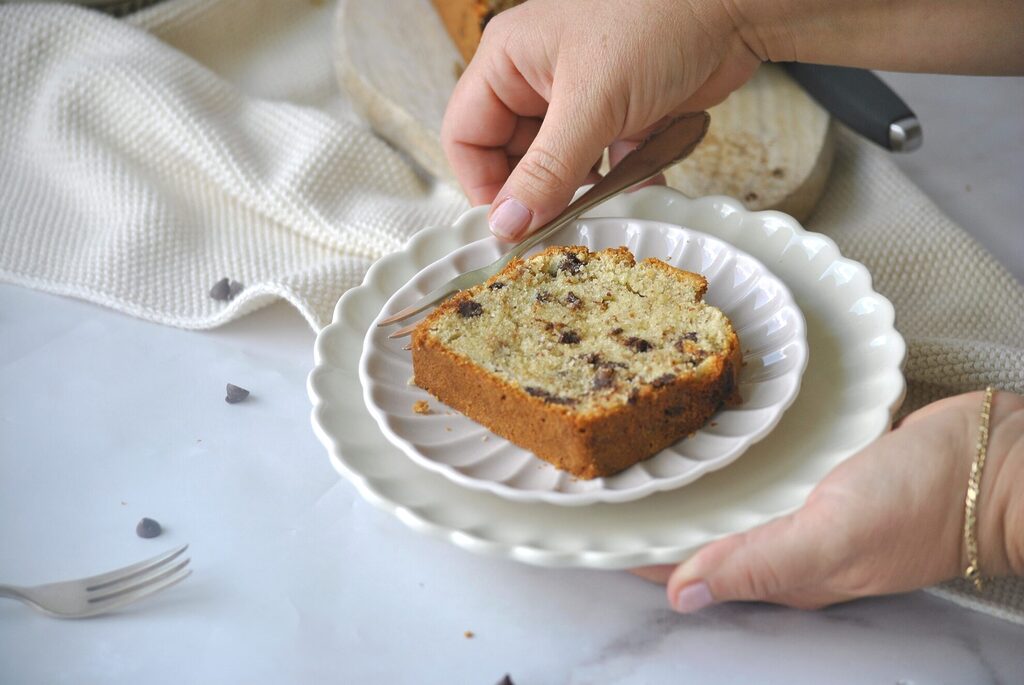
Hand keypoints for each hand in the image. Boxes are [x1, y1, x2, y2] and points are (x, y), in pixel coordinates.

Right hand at [441, 0, 758, 240]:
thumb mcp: (591, 106)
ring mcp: (579, 97)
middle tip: (558, 228)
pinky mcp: (618, 113)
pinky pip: (602, 162)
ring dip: (580, 192)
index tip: (510, 228)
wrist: (733, 7)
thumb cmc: (657, 23)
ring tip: (602, 208)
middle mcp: (536, 78)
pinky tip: (639, 187)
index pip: (466, 136)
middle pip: (512, 157)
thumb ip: (546, 173)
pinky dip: (618, 180)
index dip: (483, 186)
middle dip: (537, 194)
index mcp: (508, 60)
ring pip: (559, 166)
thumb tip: (506, 227)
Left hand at [632, 391, 1023, 611]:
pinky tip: (717, 437)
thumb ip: (757, 562)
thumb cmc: (923, 501)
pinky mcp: (830, 473)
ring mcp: (812, 507)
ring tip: (644, 458)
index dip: (642, 554)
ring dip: (691, 489)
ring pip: (733, 504)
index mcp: (784, 568)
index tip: (593, 532)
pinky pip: (768, 473)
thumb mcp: (831, 535)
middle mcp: (791, 542)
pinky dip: (735, 461)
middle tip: (607, 483)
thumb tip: (682, 594)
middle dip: (656, 520)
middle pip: (705, 539)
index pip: (692, 567)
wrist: (999, 461)